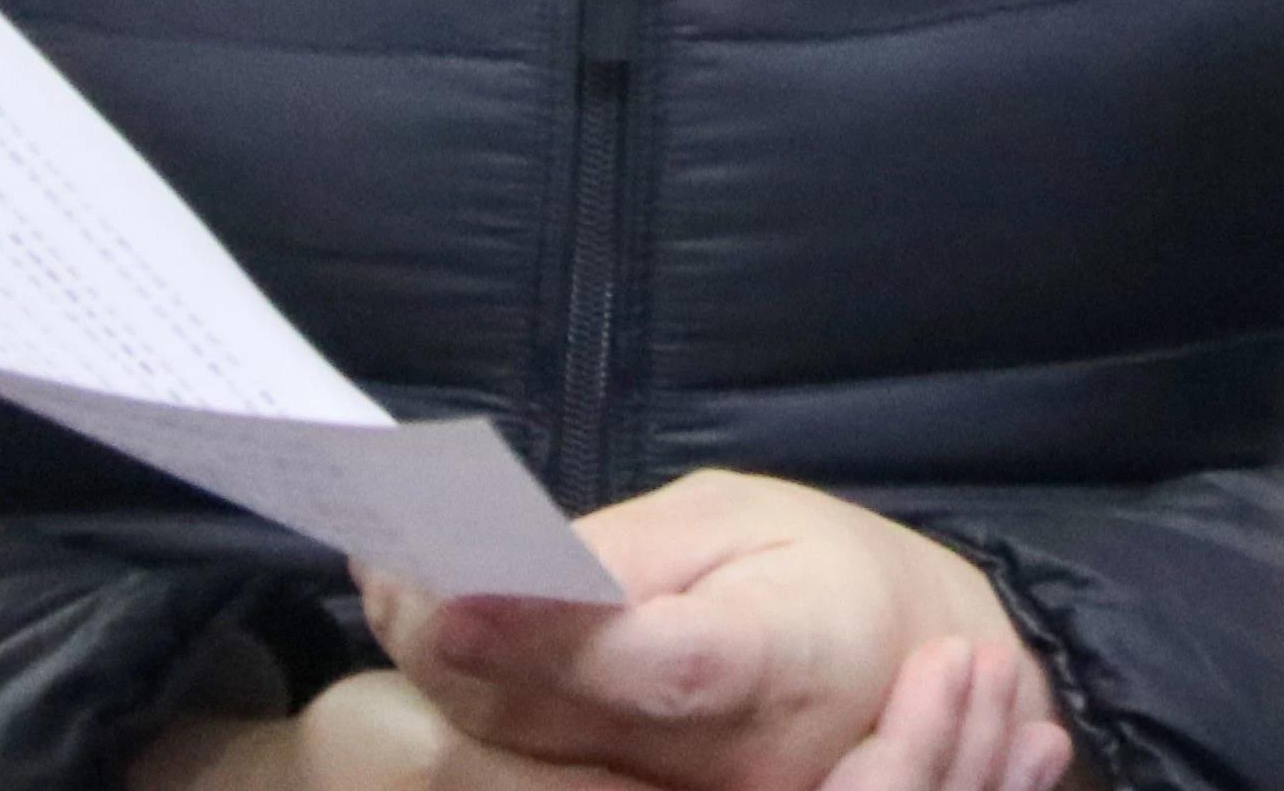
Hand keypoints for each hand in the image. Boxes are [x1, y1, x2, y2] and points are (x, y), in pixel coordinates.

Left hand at [122, 646, 1061, 790]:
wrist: (897, 677)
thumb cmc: (822, 574)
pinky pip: (533, 777)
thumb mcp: (741, 517)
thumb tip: (511, 561)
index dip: (544, 631)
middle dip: (453, 642)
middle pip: (556, 722)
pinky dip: (475, 710)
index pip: (647, 662)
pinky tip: (437, 641)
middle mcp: (722, 764)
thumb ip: (629, 552)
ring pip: (525, 763)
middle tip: (386, 561)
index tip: (447, 583)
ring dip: (447, 676)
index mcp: (771, 666)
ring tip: (395, 587)